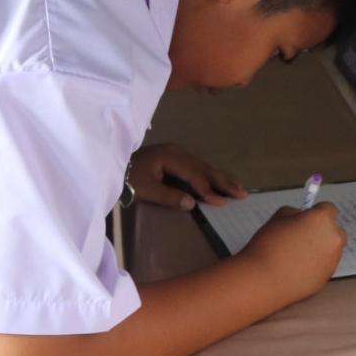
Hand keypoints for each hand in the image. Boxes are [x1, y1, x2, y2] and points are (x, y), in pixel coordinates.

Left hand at [129, 143, 247, 209]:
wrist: (112, 165)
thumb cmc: (126, 178)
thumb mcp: (144, 189)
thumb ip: (168, 196)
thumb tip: (192, 203)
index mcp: (170, 156)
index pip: (194, 175)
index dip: (208, 189)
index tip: (222, 202)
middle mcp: (176, 152)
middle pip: (203, 168)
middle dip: (223, 182)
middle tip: (242, 193)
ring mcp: (176, 154)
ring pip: (203, 167)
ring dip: (221, 179)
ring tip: (239, 188)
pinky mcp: (174, 159)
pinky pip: (197, 168)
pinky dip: (210, 176)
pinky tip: (220, 182)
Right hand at [238, 202, 346, 303]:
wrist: (264, 280)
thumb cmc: (269, 244)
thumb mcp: (278, 217)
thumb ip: (295, 214)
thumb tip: (302, 217)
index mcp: (323, 220)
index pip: (329, 208)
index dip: (316, 212)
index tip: (305, 218)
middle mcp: (334, 239)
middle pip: (335, 231)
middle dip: (323, 232)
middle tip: (302, 237)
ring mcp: (333, 260)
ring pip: (330, 250)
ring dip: (319, 250)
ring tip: (296, 257)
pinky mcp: (328, 277)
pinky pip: (324, 266)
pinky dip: (315, 266)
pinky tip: (296, 270)